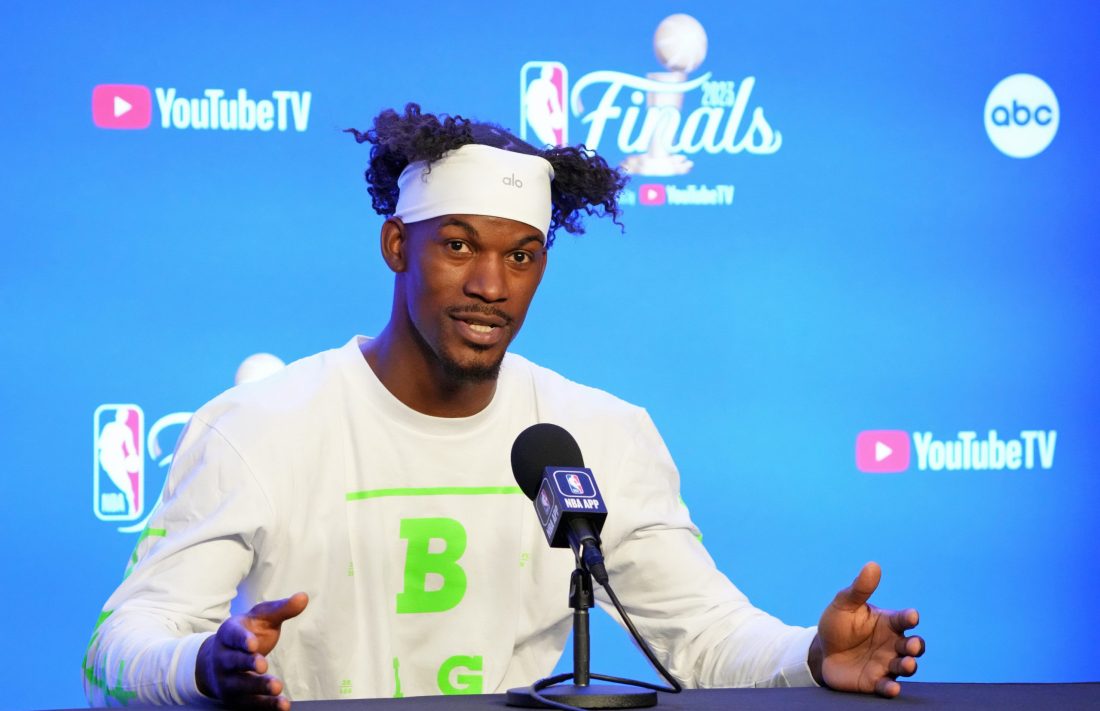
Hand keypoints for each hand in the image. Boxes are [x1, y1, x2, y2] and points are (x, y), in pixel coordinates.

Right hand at [196, 592, 308, 709]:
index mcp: (228, 634)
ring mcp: (227, 680)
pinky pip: (250, 703)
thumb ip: (282, 609)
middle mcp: (223, 658)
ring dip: (258, 688)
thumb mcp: (262, 618)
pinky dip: (266, 705)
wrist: (220, 659)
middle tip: (263, 665)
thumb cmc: (249, 633)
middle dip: (247, 664)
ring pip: (240, 685)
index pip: (233, 636)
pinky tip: (282, 705)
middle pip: (233, 662)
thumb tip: (304, 597)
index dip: (242, 640)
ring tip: (277, 687)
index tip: (253, 644)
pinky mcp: (236, 698)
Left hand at [809, 562, 923, 696]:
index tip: (911, 616)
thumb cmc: (838, 624)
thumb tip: (872, 565)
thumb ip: (860, 589)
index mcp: (888, 623)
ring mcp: (886, 664)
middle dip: (915, 646)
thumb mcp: (845, 604)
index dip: (910, 618)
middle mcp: (892, 644)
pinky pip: (887, 686)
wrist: (821, 650)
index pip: (904, 619)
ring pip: (905, 666)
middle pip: (912, 646)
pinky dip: (891, 688)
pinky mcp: (874, 681)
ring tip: (905, 664)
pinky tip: (892, 687)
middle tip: (911, 645)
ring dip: (908, 666)